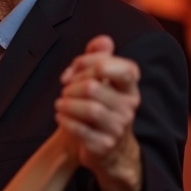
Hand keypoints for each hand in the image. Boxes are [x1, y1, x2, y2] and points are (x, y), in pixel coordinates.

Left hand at [54, 35, 143, 190]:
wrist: (106, 151)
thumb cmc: (100, 109)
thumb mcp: (101, 82)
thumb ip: (99, 57)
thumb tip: (103, 40)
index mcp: (130, 87)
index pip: (121, 67)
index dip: (91, 63)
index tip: (74, 70)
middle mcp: (129, 106)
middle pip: (92, 86)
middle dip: (71, 87)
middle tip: (65, 91)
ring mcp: (118, 128)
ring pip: (87, 108)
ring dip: (66, 104)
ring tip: (61, 104)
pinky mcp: (103, 145)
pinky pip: (79, 129)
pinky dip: (64, 120)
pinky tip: (61, 117)